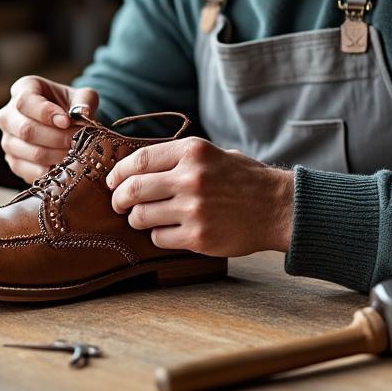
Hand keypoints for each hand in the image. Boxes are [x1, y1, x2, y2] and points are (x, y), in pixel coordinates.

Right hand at [0, 76, 98, 183]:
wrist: (67, 124)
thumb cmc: (72, 106)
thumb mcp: (82, 96)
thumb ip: (85, 100)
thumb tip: (83, 113)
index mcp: (22, 89)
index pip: (25, 102)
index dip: (46, 113)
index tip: (66, 121)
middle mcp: (8, 115)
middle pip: (25, 130)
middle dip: (56, 138)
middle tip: (77, 141)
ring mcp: (8, 140)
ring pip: (31, 152)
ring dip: (58, 155)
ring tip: (77, 153)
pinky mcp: (14, 162)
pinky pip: (32, 172)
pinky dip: (53, 170)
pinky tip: (67, 164)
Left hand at [107, 137, 293, 257]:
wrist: (278, 207)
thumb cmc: (244, 179)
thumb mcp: (214, 153)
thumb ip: (179, 158)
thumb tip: (136, 166)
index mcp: (193, 152)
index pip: (139, 160)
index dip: (119, 172)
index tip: (113, 181)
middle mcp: (191, 178)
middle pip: (133, 189)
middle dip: (119, 199)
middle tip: (119, 204)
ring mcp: (194, 209)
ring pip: (141, 217)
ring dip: (137, 219)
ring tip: (144, 218)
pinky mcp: (198, 236)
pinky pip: (159, 238)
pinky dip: (157, 236)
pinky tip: (169, 231)